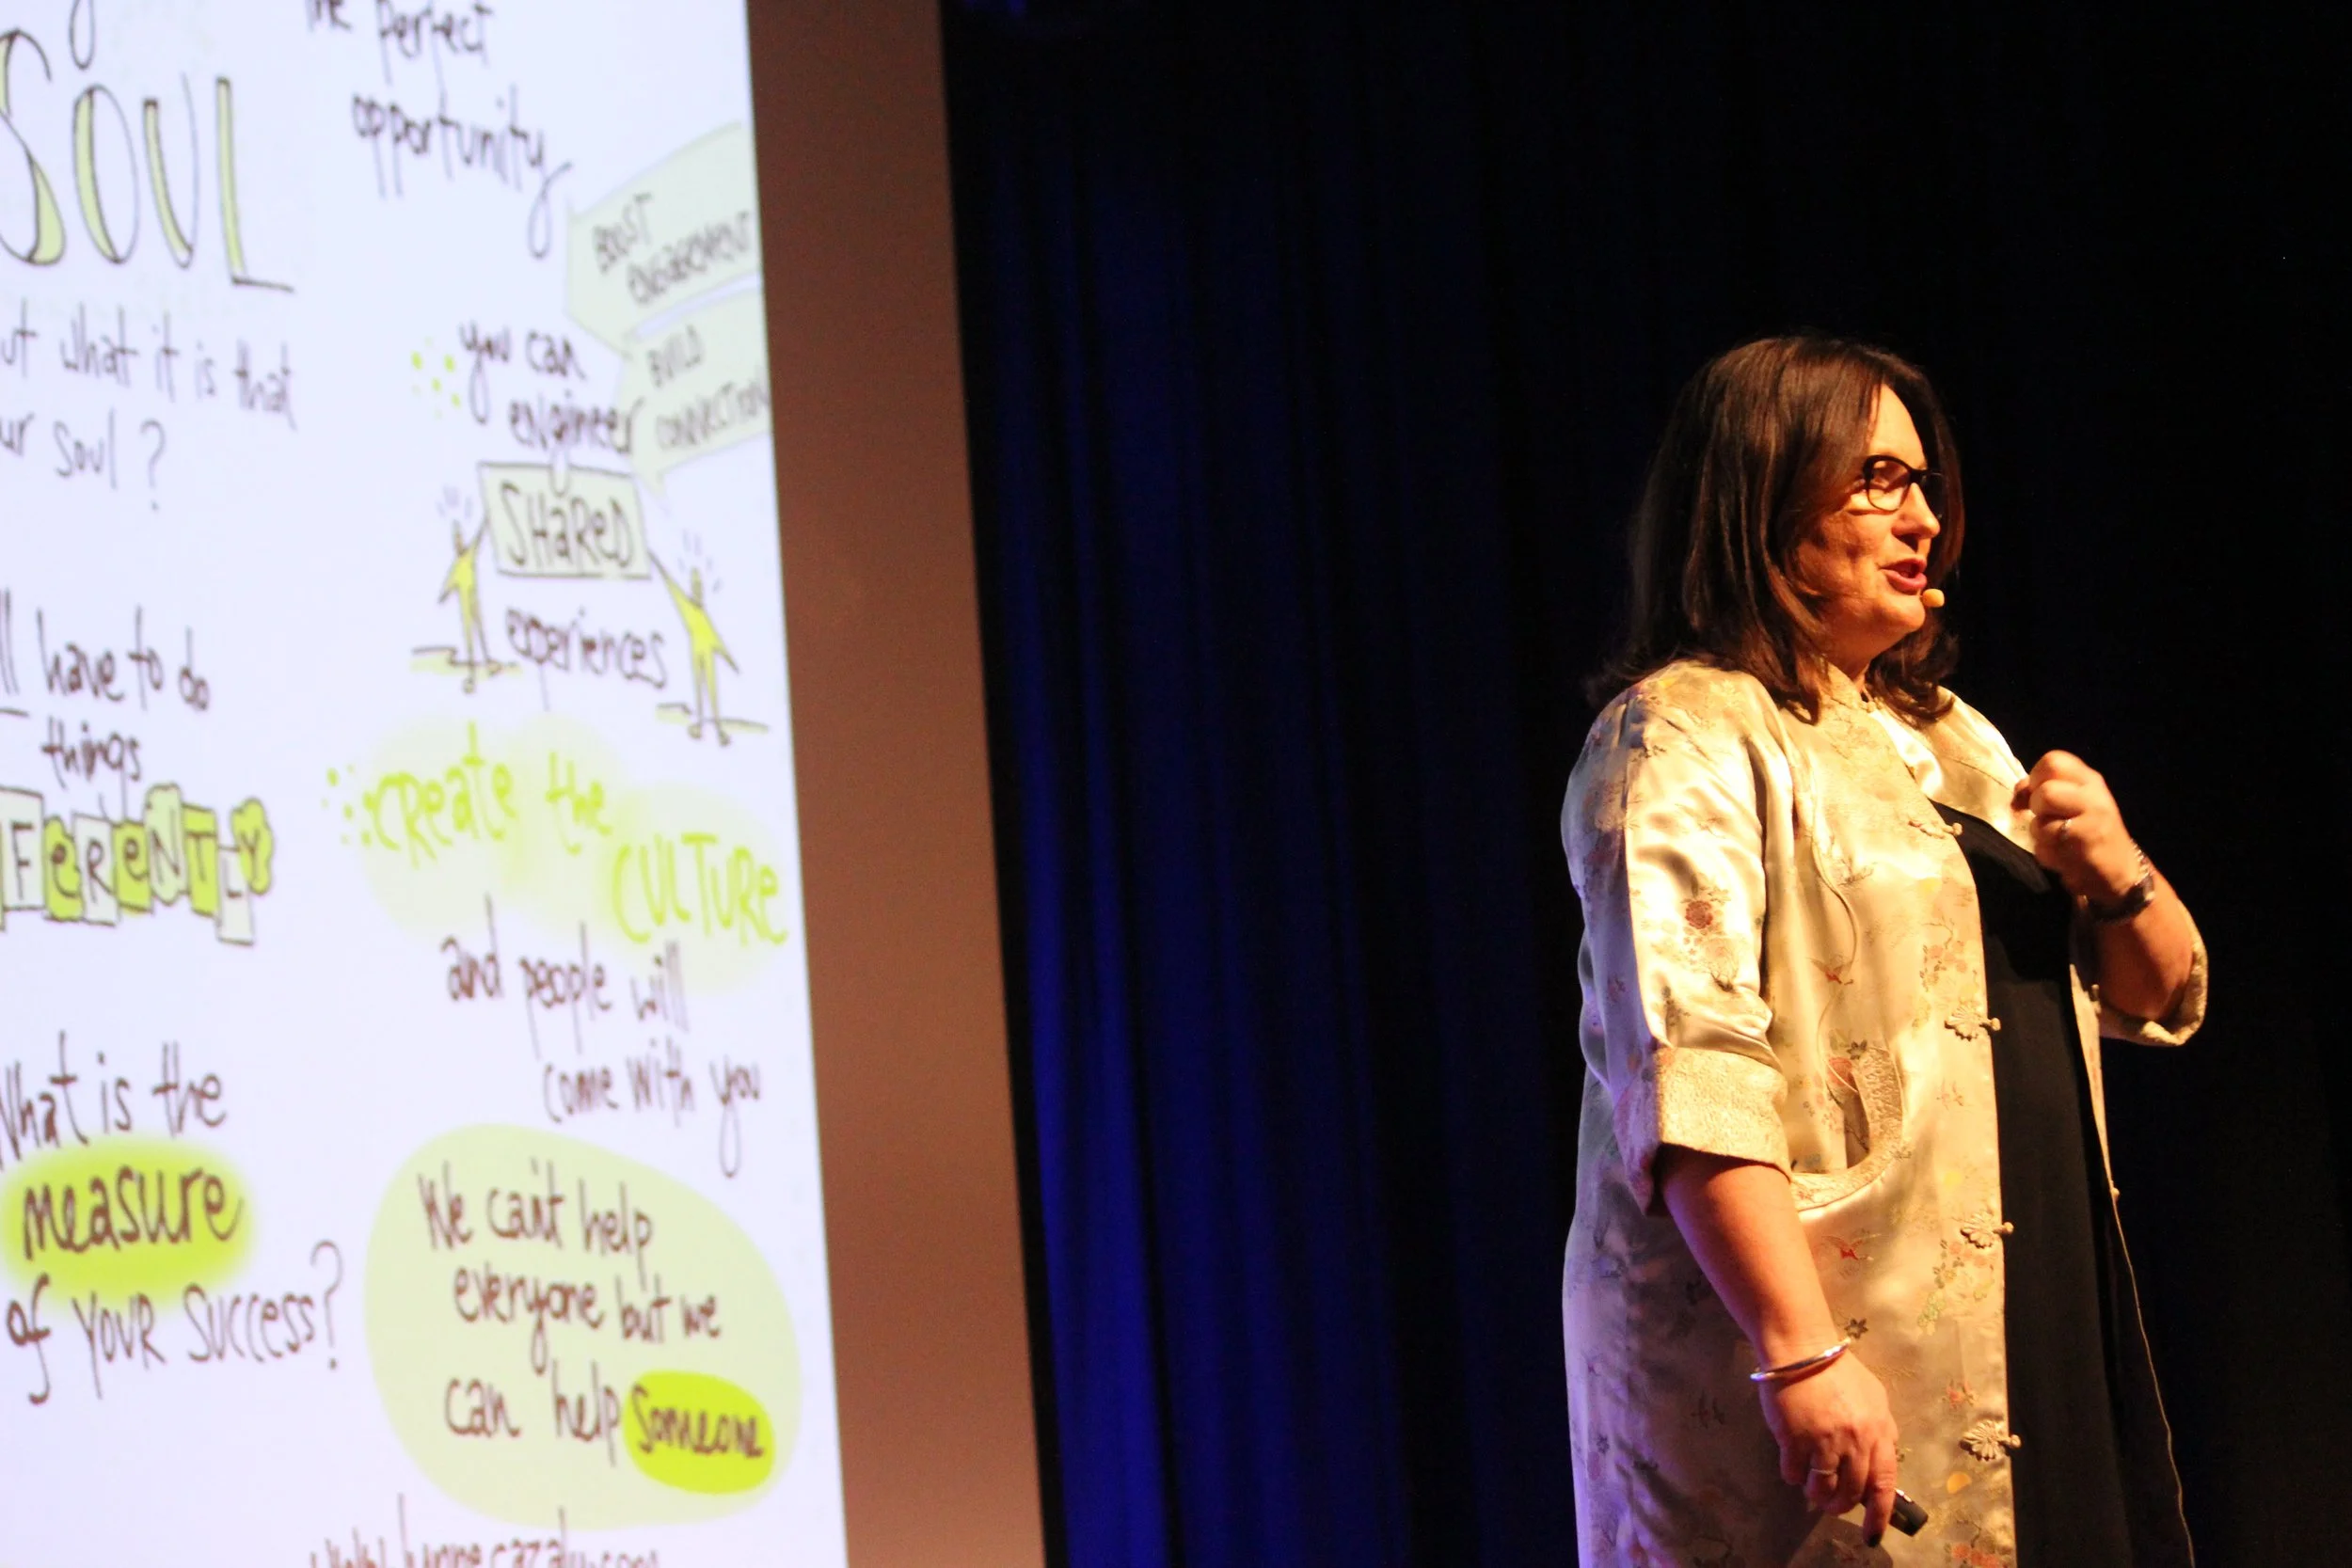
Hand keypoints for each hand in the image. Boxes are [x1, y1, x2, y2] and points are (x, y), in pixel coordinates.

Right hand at [1759, 1352, 1900, 1542]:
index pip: (1884, 1484)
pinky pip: (1794, 1474)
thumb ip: (1881, 1428)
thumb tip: (1881, 1459)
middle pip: (1851, 1492)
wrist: (1801, 1349)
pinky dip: (1793, 1476)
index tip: (1872, 1534)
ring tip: (1811, 1487)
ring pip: (1822, 1489)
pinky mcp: (1794, 1439)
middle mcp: (1855, 1441)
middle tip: (1831, 1504)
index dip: (1879, 1515)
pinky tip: (1792, 1465)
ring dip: (1816, 1494)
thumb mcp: (1873, 1397)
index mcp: (1879, 1431)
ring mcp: (1824, 1441)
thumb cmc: (1837, 1371)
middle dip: (1839, 1505)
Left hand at [2011, 750, 2140, 902]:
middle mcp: (2094, 795)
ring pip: (2041, 822)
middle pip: (2044, 792)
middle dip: (2036, 809)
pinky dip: (2046, 854)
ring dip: (2040, 836)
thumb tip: (2018, 794)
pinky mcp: (2085, 845)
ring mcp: (2092, 820)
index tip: (2036, 795)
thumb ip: (2044, 790)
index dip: (2035, 778)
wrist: (2121, 871)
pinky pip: (2046, 846)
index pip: (2053, 760)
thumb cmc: (2088, 833)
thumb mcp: (2071, 803)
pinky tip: (2063, 857)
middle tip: (2048, 820)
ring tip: (2060, 842)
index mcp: (2089, 780)